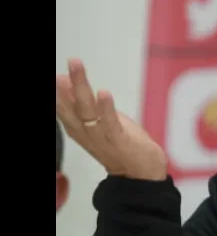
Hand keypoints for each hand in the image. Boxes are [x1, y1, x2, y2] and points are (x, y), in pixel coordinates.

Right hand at [56, 58, 167, 180]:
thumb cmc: (122, 145)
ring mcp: (101, 137)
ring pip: (87, 110)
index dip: (57, 93)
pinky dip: (105, 108)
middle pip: (72, 106)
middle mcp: (86, 133)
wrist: (141, 174)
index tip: (56, 75)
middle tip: (69, 62)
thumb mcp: (99, 120)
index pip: (62, 108)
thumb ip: (84, 103)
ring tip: (77, 68)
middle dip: (66, 85)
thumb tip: (68, 80)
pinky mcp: (119, 141)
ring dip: (81, 87)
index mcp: (80, 128)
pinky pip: (109, 123)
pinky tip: (103, 93)